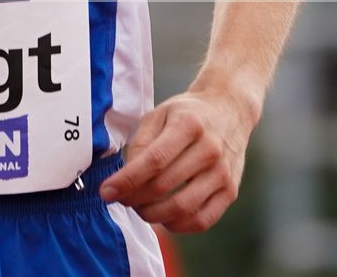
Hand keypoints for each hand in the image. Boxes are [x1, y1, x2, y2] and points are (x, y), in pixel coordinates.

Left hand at [98, 88, 253, 232]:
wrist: (229, 110)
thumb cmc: (186, 114)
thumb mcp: (159, 114)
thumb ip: (141, 143)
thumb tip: (126, 178)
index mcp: (189, 125)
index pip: (154, 160)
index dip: (127, 180)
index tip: (106, 192)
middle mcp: (210, 149)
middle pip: (165, 185)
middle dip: (135, 198)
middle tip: (121, 199)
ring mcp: (223, 172)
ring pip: (183, 208)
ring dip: (154, 215)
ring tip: (140, 208)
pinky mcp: (231, 191)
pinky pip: (203, 220)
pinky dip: (178, 226)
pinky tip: (164, 217)